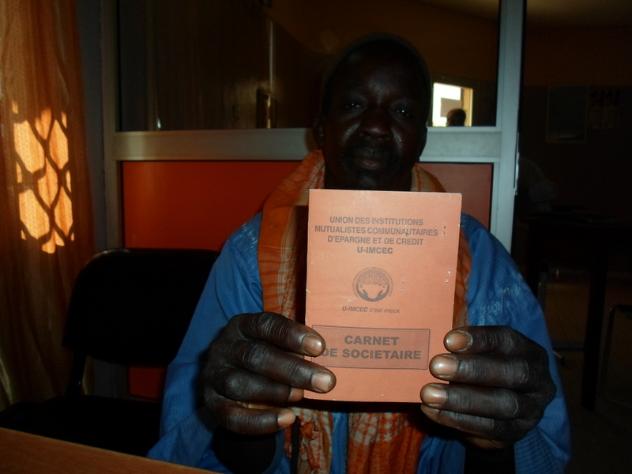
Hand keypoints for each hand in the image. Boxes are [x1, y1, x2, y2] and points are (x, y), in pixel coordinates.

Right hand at [200, 312, 335, 434]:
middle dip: (293, 369)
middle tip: (326, 381)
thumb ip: (295, 348)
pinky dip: (261, 421)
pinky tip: (287, 419)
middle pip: (255, 356)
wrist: (234, 384)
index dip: (292, 335)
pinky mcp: (212, 404)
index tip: (320, 347)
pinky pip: (232, 416)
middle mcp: (224, 347)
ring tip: (302, 396)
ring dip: (276, 391)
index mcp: (242, 325)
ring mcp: (214, 375)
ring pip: (241, 384)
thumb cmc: (266, 357)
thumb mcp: (276, 346)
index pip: (265, 324)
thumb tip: (328, 357)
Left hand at [419, 326, 554, 448]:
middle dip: (472, 369)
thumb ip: (461, 340)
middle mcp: (539, 381)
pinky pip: (490, 429)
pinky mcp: (517, 434)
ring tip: (428, 393)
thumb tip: (435, 320)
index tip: (448, 340)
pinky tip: (432, 411)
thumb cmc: (480, 367)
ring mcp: (532, 410)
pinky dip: (457, 419)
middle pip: (513, 373)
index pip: (508, 340)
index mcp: (530, 352)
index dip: (480, 339)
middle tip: (435, 366)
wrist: (493, 410)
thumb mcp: (475, 351)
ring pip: (503, 405)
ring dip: (461, 399)